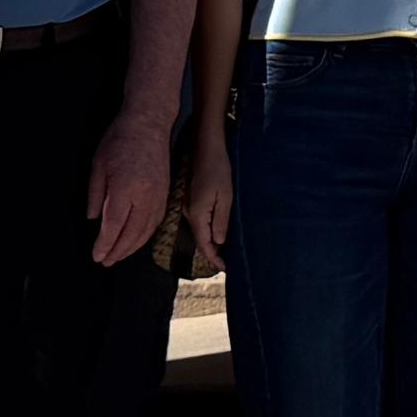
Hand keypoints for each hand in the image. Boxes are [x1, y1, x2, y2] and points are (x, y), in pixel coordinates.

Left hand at [86, 95, 176, 267]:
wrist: (149, 123)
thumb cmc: (120, 139)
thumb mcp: (98, 165)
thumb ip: (96, 195)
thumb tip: (94, 218)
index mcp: (125, 189)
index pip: (113, 226)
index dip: (105, 244)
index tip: (97, 255)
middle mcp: (144, 197)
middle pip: (131, 234)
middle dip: (118, 251)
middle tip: (106, 261)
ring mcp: (158, 196)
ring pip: (146, 231)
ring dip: (132, 247)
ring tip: (119, 255)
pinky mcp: (165, 193)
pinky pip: (156, 221)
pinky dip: (146, 235)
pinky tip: (138, 240)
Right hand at [185, 134, 234, 275]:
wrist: (207, 147)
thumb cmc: (219, 169)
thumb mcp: (225, 196)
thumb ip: (220, 220)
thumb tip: (218, 242)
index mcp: (197, 213)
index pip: (204, 244)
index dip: (214, 258)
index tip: (225, 269)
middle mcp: (189, 212)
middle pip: (200, 240)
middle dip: (212, 254)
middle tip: (227, 265)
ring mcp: (189, 206)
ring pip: (199, 231)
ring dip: (210, 243)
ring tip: (224, 253)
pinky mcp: (193, 200)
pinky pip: (199, 221)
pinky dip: (208, 231)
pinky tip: (217, 233)